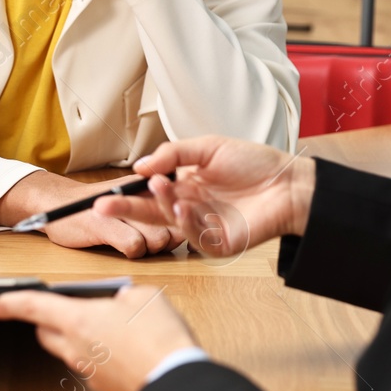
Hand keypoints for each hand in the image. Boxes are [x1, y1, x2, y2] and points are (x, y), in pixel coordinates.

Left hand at [0, 285, 197, 390]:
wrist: (175, 382)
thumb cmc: (160, 338)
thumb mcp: (143, 297)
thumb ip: (123, 295)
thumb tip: (120, 302)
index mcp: (79, 320)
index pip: (32, 307)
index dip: (7, 303)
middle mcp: (76, 348)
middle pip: (46, 331)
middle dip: (48, 318)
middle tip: (69, 306)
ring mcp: (88, 370)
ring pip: (68, 348)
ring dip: (76, 334)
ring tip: (107, 323)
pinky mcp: (104, 385)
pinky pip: (89, 363)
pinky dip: (96, 351)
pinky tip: (121, 345)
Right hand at [42, 204, 183, 257]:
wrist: (57, 203)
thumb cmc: (96, 205)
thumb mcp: (127, 198)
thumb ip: (154, 209)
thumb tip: (182, 229)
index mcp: (146, 186)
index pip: (177, 207)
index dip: (177, 222)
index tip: (167, 228)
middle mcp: (138, 194)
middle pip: (172, 227)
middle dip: (165, 239)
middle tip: (146, 236)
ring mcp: (121, 209)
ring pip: (158, 239)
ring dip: (148, 247)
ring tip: (129, 239)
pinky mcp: (105, 225)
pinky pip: (135, 246)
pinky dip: (130, 250)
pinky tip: (117, 243)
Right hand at [92, 136, 314, 257]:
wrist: (289, 182)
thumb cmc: (254, 163)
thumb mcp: (208, 147)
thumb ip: (173, 154)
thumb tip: (142, 167)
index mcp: (186, 185)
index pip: (150, 191)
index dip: (129, 192)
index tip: (106, 192)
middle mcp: (191, 207)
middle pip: (151, 211)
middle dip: (125, 209)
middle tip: (101, 207)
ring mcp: (203, 226)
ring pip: (170, 222)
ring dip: (161, 206)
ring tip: (159, 186)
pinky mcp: (219, 244)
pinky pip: (194, 237)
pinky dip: (185, 222)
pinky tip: (183, 206)